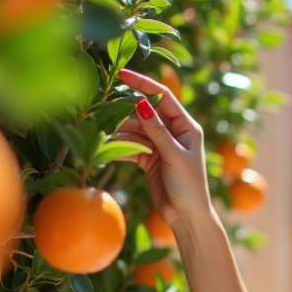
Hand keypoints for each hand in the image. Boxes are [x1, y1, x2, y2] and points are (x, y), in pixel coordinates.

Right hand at [114, 68, 210, 224]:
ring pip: (135, 129)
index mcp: (186, 126)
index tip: (122, 74)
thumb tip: (142, 103)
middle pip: (145, 112)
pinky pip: (132, 146)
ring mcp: (160, 145)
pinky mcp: (149, 159)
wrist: (187, 216)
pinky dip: (120, 146)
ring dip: (120, 130)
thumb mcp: (174, 156)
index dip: (143, 84)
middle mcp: (173, 132)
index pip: (163, 97)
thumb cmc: (189, 186)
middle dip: (125, 111)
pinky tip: (107, 146)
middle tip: (103, 109)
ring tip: (103, 130)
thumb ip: (157, 131)